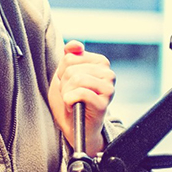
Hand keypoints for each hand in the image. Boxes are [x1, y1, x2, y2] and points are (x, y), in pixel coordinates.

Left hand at [48, 40, 115, 156]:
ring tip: (73, 101)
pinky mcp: (103, 104)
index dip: (63, 72)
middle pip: (71, 68)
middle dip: (64, 84)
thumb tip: (76, 44)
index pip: (70, 56)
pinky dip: (70, 101)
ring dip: (67, 94)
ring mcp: (108, 89)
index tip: (69, 84)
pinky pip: (80, 94)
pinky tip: (74, 107)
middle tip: (71, 95)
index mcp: (101, 63)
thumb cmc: (70, 100)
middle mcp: (108, 73)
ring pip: (76, 79)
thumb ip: (69, 55)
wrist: (74, 126)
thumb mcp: (65, 73)